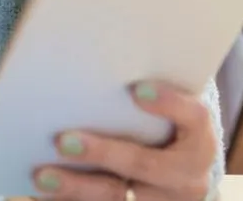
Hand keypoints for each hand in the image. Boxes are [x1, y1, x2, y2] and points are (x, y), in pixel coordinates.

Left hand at [33, 81, 217, 200]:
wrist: (182, 172)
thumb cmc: (168, 124)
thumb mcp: (171, 108)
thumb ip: (145, 89)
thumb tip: (97, 56)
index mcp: (199, 137)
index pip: (194, 116)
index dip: (170, 103)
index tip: (137, 89)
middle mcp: (186, 176)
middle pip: (145, 165)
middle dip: (103, 153)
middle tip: (63, 141)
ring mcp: (160, 200)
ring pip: (116, 196)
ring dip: (77, 186)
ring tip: (43, 175)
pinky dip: (72, 198)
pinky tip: (47, 189)